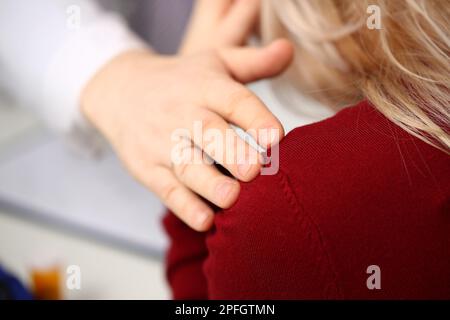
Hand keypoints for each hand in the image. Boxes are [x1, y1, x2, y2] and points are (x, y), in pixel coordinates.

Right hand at [81, 3, 292, 231]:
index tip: (276, 137)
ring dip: (208, 183)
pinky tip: (203, 221)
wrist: (120, 90)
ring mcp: (162, 142)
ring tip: (230, 198)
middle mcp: (183, 113)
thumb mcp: (215, 62)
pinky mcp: (146, 166)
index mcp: (205, 86)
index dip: (255, 117)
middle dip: (231, 152)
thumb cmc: (182, 81)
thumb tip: (290, 48)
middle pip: (208, 133)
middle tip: (254, 170)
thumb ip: (254, 62)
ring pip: (187, 164)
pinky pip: (165, 188)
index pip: (233, 99)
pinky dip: (183, 206)